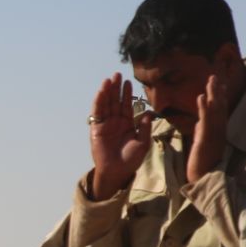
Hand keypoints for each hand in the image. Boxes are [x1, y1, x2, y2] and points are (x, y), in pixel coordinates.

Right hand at [87, 73, 152, 199]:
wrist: (117, 172)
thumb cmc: (131, 160)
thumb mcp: (143, 142)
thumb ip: (145, 127)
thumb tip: (149, 111)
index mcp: (127, 124)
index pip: (127, 105)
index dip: (127, 94)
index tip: (128, 82)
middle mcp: (115, 122)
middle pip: (115, 101)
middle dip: (116, 88)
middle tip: (117, 74)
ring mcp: (105, 125)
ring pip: (106, 104)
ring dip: (107, 92)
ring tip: (109, 79)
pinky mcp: (96, 129)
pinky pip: (97, 113)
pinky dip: (98, 102)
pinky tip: (101, 91)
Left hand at [186, 73, 225, 179]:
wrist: (202, 177)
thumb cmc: (202, 161)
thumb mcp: (201, 142)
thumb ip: (202, 130)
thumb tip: (200, 121)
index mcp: (218, 130)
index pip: (220, 110)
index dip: (220, 95)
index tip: (218, 81)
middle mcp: (219, 130)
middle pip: (220, 106)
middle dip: (218, 90)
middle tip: (215, 75)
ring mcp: (214, 134)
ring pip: (215, 111)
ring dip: (213, 94)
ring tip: (211, 80)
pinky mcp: (206, 140)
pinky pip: (206, 122)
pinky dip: (204, 108)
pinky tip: (201, 97)